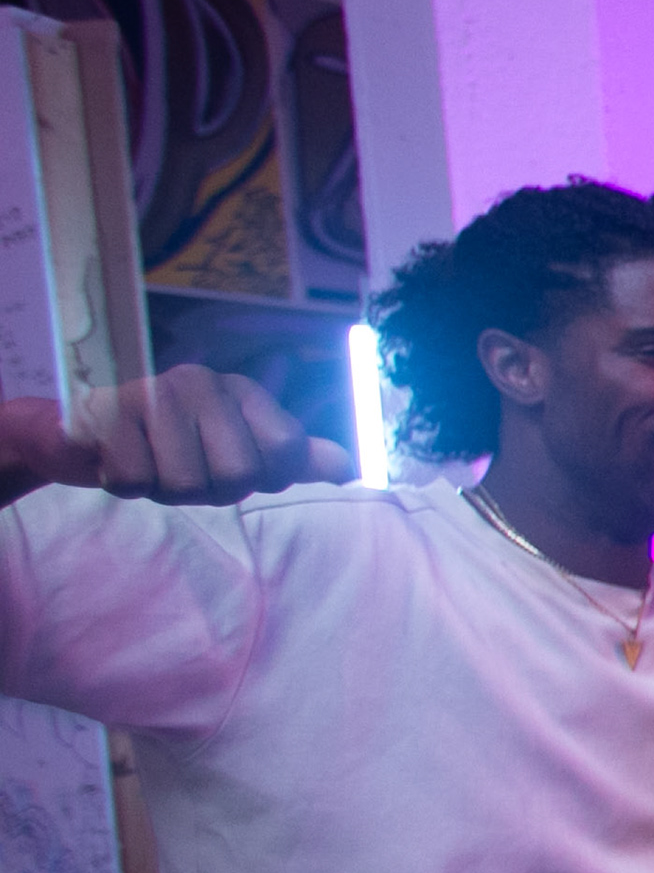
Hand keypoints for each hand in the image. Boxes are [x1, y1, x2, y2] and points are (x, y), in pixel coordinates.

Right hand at [1, 368, 351, 506]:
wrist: (83, 434)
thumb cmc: (172, 445)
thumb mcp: (238, 449)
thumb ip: (292, 456)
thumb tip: (350, 466)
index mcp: (242, 390)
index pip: (286, 454)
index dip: (263, 478)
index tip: (233, 465)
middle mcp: (202, 382)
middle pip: (237, 478)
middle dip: (208, 490)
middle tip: (184, 468)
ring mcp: (152, 393)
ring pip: (183, 486)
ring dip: (164, 490)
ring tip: (152, 464)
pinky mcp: (104, 413)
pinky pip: (133, 482)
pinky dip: (126, 486)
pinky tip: (120, 462)